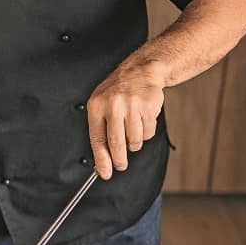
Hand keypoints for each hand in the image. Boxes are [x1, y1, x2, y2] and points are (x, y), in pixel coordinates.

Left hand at [86, 63, 165, 179]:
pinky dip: (146, 133)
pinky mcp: (148, 107)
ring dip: (134, 143)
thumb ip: (100, 130)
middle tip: (121, 166)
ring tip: (132, 130)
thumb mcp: (101, 105)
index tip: (105, 173)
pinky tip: (142, 120)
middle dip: (119, 160)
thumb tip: (102, 160)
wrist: (140, 71)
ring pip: (134, 141)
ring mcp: (132, 106)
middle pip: (116, 144)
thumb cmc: (117, 92)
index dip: (101, 160)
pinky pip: (148, 133)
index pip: (97, 139)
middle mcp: (113, 106)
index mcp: (97, 106)